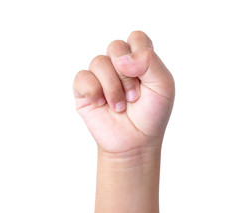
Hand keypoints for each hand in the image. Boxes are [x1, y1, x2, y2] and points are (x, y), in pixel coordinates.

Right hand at [73, 31, 174, 155]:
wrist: (135, 142)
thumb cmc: (151, 113)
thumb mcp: (163, 86)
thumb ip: (150, 61)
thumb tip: (121, 59)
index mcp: (139, 59)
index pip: (136, 38)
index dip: (139, 54)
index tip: (145, 77)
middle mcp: (118, 64)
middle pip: (116, 47)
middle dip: (127, 76)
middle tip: (134, 97)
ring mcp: (100, 76)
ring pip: (99, 62)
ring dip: (113, 88)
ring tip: (119, 106)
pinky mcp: (84, 89)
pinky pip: (82, 77)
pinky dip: (94, 91)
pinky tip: (101, 104)